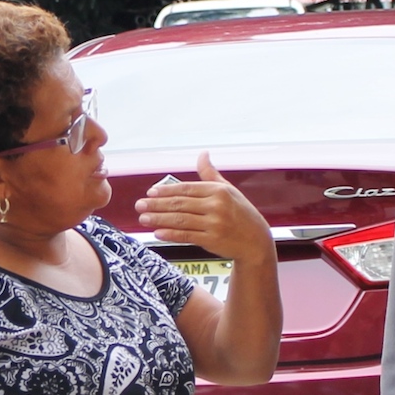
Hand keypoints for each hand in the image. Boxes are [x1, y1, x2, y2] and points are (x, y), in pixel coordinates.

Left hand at [135, 153, 272, 262]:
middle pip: (180, 204)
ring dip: (159, 219)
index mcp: (218, 191)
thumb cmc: (240, 213)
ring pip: (180, 220)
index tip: (150, 192)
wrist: (255, 240)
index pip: (186, 189)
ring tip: (143, 218)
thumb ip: (210, 174)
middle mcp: (216, 206)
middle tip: (139, 205)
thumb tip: (203, 154)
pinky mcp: (212, 240)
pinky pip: (186, 236)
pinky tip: (158, 232)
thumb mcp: (228, 190)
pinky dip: (171, 234)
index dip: (166, 190)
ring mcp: (214, 224)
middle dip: (156, 204)